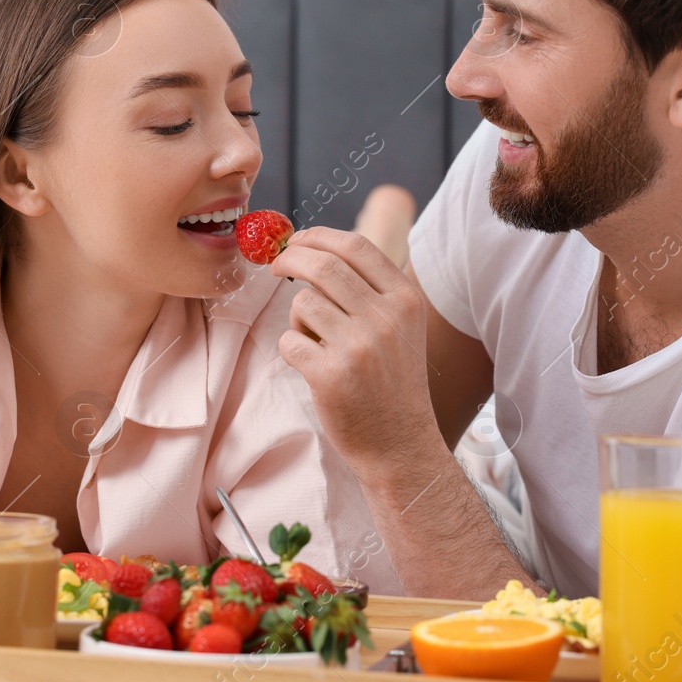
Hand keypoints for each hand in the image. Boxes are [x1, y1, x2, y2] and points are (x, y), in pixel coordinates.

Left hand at [271, 227, 435, 473]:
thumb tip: (317, 249)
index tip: (298, 240)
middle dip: (290, 259)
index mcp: (405, 300)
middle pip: (324, 266)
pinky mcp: (331, 375)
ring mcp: (359, 347)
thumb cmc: (392, 382)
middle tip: (275, 265)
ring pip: (303, 302)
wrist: (400, 445)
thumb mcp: (401, 328)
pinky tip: (311, 364)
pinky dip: (292, 348)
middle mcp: (386, 318)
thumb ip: (371, 290)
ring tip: (314, 340)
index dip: (320, 236)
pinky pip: (290, 341)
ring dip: (297, 317)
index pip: (357, 246)